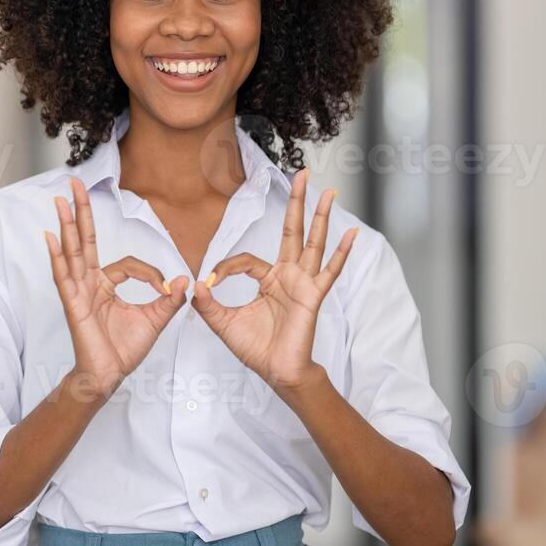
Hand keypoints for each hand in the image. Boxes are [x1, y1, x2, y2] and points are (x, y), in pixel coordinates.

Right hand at [45, 177, 187, 398]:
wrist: (109, 375)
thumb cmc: (123, 350)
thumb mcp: (154, 320)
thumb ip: (169, 300)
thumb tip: (186, 280)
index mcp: (106, 285)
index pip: (127, 264)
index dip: (150, 273)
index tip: (167, 289)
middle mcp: (89, 283)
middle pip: (85, 240)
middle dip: (82, 211)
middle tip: (75, 183)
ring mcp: (78, 292)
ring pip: (73, 251)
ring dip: (67, 224)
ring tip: (61, 200)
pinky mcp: (72, 304)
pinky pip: (64, 276)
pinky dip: (57, 256)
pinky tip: (50, 237)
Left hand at [191, 169, 356, 391]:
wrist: (277, 371)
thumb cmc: (256, 348)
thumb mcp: (223, 323)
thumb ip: (207, 305)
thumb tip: (195, 285)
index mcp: (269, 279)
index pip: (247, 259)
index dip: (225, 268)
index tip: (210, 284)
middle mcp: (289, 275)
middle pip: (293, 231)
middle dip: (296, 202)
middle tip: (301, 173)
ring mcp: (304, 283)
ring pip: (313, 243)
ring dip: (321, 216)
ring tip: (329, 191)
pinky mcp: (314, 296)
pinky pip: (329, 271)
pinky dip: (341, 253)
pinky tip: (350, 234)